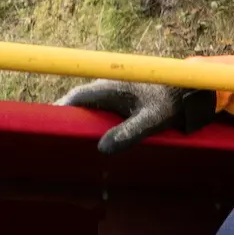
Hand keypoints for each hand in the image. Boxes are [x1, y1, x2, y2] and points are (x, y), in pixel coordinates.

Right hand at [59, 80, 216, 153]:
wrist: (185, 90)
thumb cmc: (168, 103)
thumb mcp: (150, 121)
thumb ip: (127, 134)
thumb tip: (102, 149)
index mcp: (109, 87)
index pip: (75, 98)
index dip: (60, 111)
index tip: (48, 126)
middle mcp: (107, 85)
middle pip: (78, 102)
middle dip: (67, 118)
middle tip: (57, 140)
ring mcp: (112, 89)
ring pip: (88, 105)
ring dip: (80, 119)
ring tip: (71, 141)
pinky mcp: (119, 96)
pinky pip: (98, 107)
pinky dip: (92, 119)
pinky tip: (93, 136)